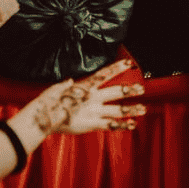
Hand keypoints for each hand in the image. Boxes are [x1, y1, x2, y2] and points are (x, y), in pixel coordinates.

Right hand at [32, 57, 146, 134]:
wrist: (44, 118)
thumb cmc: (48, 102)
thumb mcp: (57, 88)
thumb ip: (65, 85)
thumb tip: (69, 81)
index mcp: (85, 86)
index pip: (105, 73)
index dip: (118, 67)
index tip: (129, 62)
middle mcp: (93, 97)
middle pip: (116, 92)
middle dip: (130, 90)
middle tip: (141, 88)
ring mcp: (94, 111)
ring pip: (117, 110)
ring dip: (131, 109)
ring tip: (144, 108)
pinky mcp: (92, 124)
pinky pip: (110, 125)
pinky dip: (122, 125)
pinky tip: (132, 125)